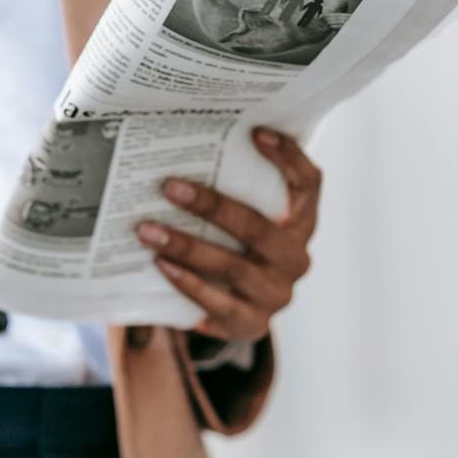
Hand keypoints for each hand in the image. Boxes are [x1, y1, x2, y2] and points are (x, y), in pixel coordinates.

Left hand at [136, 127, 321, 343]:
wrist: (234, 305)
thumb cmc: (235, 243)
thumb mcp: (244, 212)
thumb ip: (236, 182)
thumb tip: (191, 139)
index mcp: (301, 222)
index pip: (309, 184)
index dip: (289, 158)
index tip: (256, 133)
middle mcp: (296, 259)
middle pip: (260, 229)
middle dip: (213, 207)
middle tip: (169, 187)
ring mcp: (276, 295)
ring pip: (235, 269)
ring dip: (188, 248)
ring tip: (148, 231)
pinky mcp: (251, 324)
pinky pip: (220, 306)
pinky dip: (189, 285)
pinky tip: (162, 266)